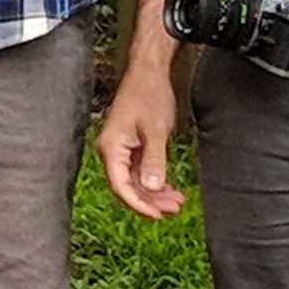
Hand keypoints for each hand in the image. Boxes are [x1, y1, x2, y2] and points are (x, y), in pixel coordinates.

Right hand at [96, 63, 185, 219]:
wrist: (148, 73)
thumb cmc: (149, 95)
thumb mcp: (156, 131)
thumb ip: (154, 161)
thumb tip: (152, 188)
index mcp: (111, 148)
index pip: (121, 186)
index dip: (139, 204)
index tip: (158, 215)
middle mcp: (111, 151)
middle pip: (127, 186)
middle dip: (150, 201)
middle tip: (174, 209)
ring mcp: (120, 149)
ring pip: (135, 181)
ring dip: (154, 193)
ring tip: (177, 201)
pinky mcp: (130, 146)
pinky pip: (139, 171)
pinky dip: (154, 180)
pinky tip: (169, 189)